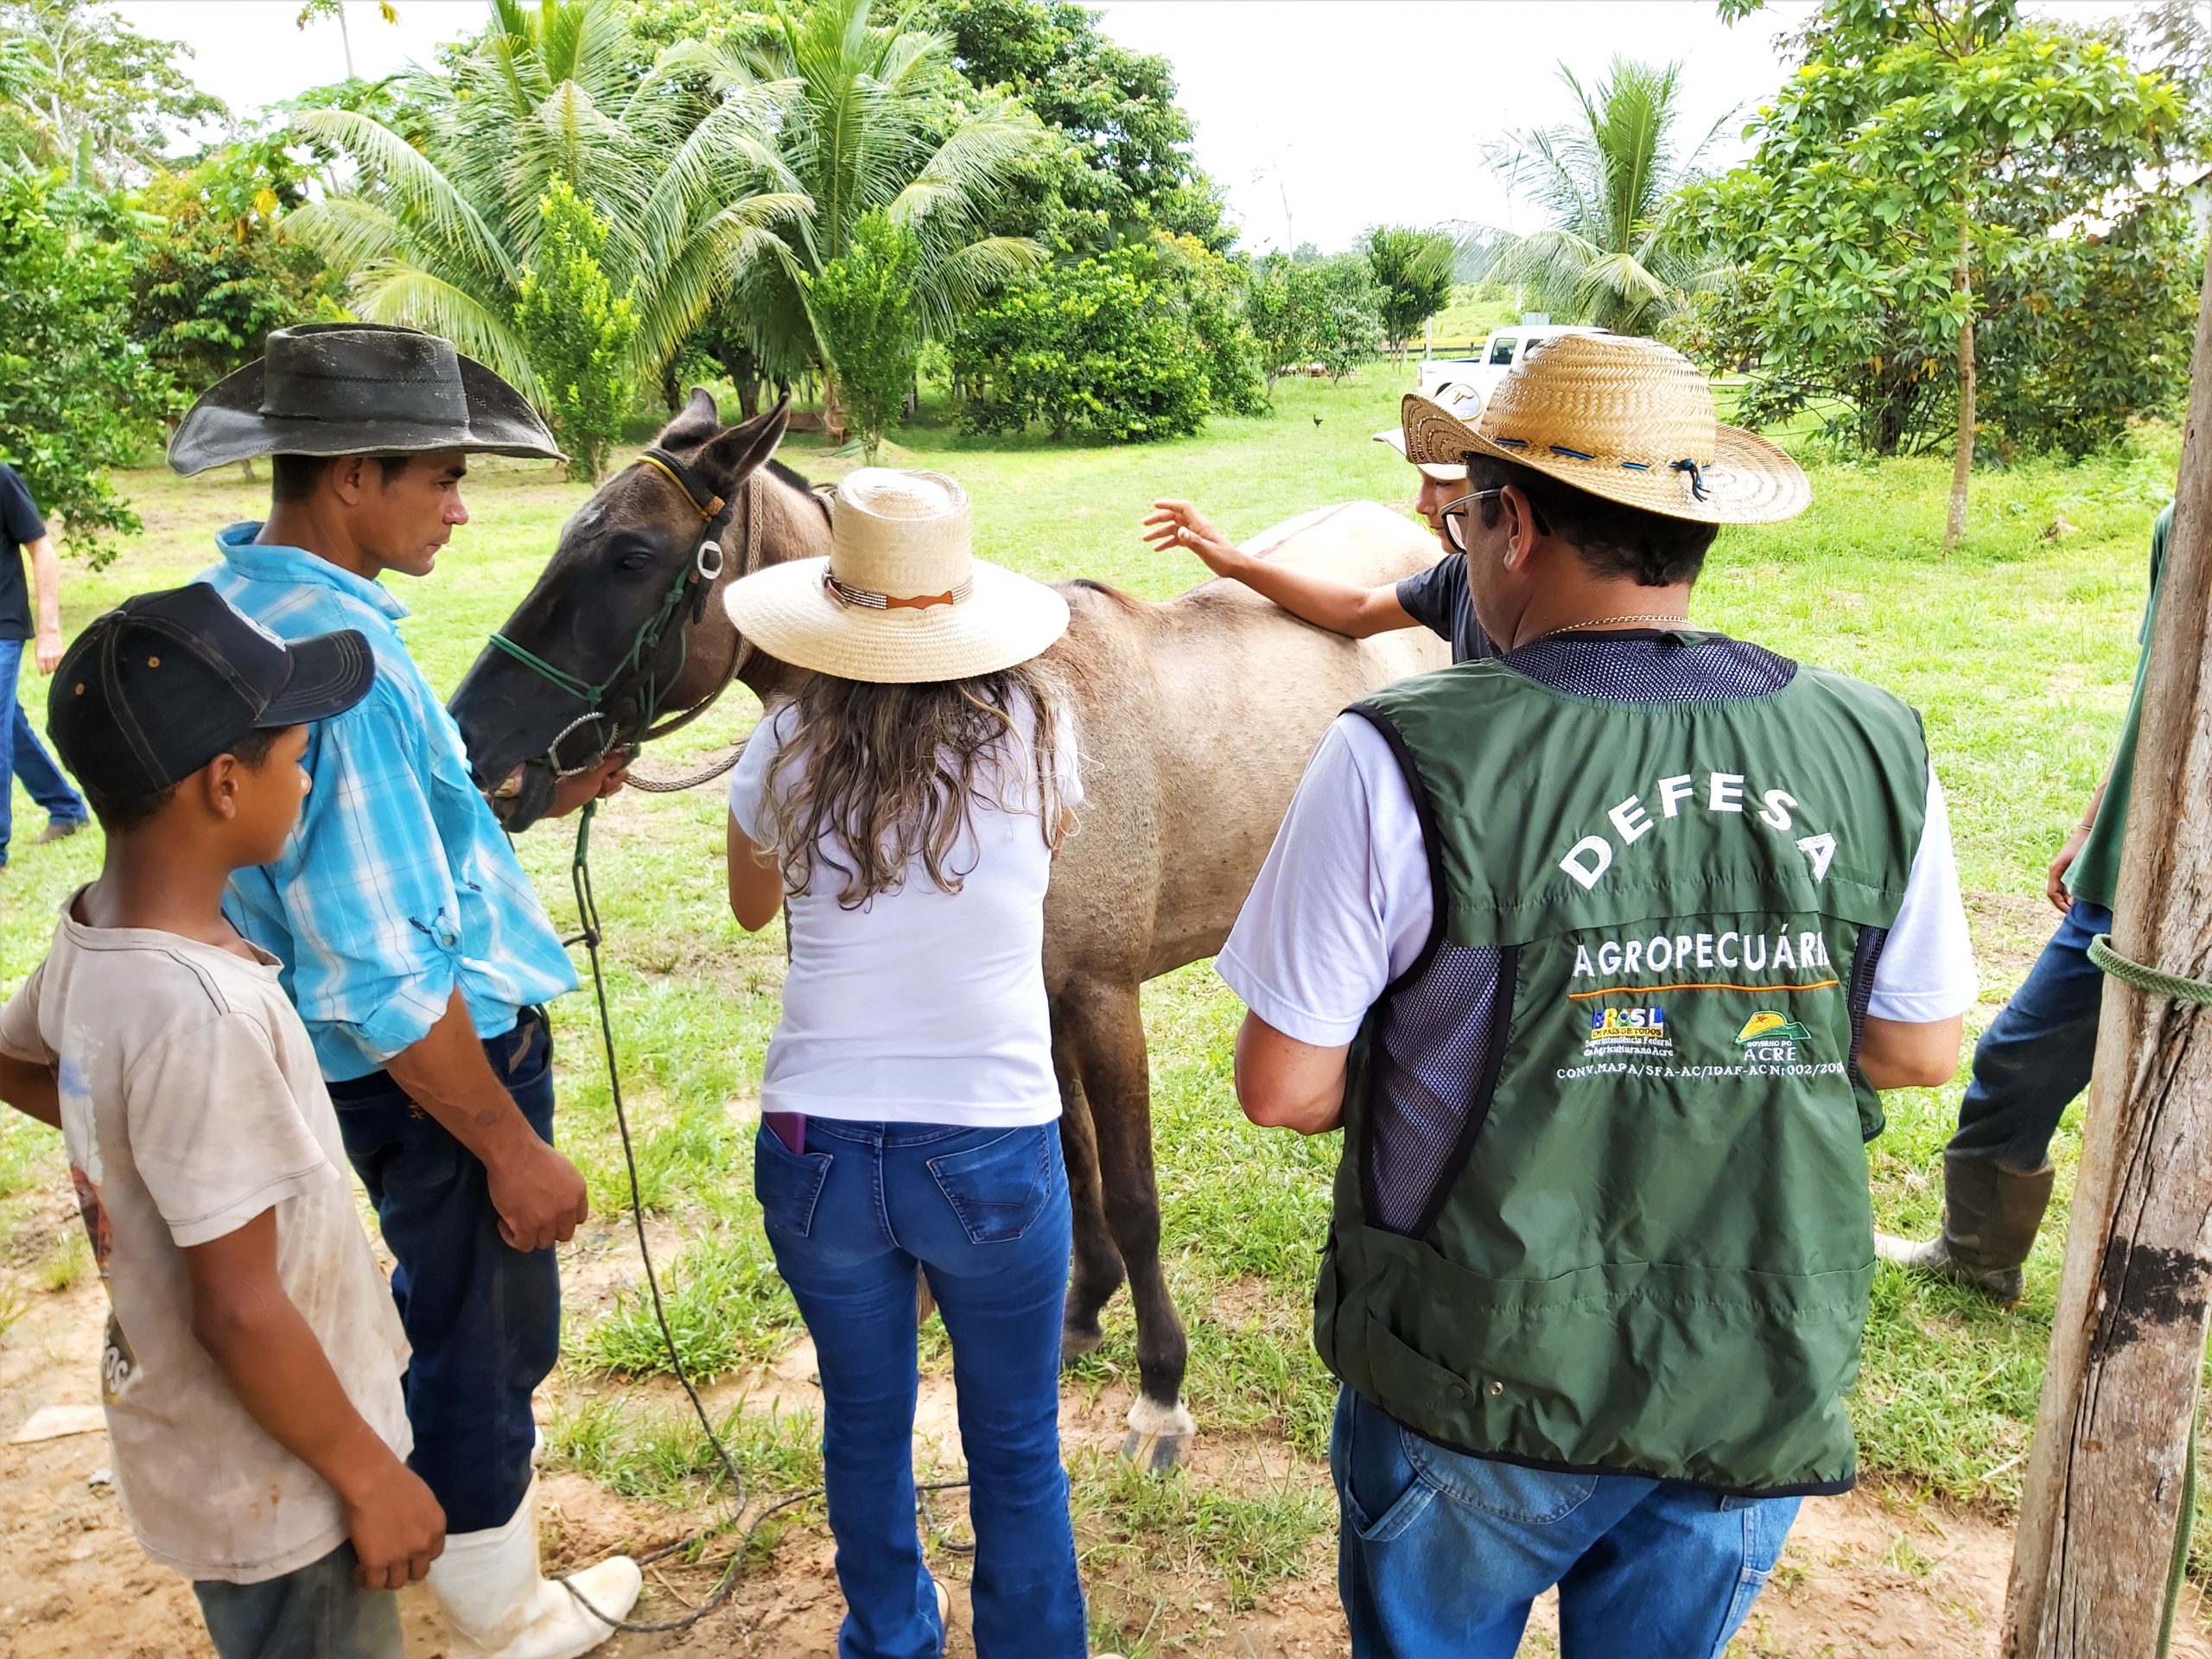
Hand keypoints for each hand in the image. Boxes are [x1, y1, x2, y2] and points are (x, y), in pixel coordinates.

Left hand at [34, 626, 60, 674]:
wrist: (48, 632)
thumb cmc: (40, 641)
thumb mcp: (36, 651)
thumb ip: (39, 660)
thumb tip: (43, 669)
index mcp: (40, 656)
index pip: (42, 670)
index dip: (42, 673)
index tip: (42, 674)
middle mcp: (48, 657)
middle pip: (49, 670)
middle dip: (48, 671)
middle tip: (47, 670)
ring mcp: (55, 655)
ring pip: (56, 668)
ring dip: (53, 668)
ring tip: (52, 666)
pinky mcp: (61, 653)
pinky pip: (61, 663)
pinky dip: (58, 664)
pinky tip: (56, 662)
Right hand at [343, 1457, 444, 1589]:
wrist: (373, 1480)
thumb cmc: (394, 1479)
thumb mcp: (422, 1498)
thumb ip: (422, 1518)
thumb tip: (412, 1526)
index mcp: (437, 1527)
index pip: (433, 1553)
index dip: (419, 1555)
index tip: (407, 1553)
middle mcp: (423, 1546)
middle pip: (418, 1572)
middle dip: (405, 1570)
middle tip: (390, 1563)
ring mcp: (401, 1557)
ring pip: (396, 1583)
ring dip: (385, 1578)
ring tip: (371, 1570)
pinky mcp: (377, 1563)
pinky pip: (373, 1583)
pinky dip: (365, 1580)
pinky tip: (358, 1572)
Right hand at [486, 1133, 588, 1251]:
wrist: (512, 1151)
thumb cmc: (530, 1154)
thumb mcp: (561, 1168)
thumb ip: (564, 1189)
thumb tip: (556, 1203)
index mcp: (578, 1192)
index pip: (578, 1218)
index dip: (562, 1219)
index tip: (548, 1214)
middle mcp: (567, 1208)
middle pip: (563, 1234)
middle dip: (548, 1229)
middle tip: (531, 1219)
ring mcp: (548, 1219)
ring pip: (543, 1242)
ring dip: (529, 1234)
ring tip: (514, 1219)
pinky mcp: (527, 1226)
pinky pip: (524, 1245)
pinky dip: (512, 1238)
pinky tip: (503, 1223)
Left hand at [547, 749, 631, 818]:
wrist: (552, 802)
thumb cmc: (571, 785)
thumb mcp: (595, 773)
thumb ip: (613, 761)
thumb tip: (629, 749)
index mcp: (596, 749)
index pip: (620, 750)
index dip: (622, 762)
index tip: (616, 772)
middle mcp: (597, 756)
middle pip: (620, 766)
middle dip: (614, 779)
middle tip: (602, 784)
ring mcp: (595, 769)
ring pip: (615, 778)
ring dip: (609, 787)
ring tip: (596, 791)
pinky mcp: (593, 780)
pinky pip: (609, 786)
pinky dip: (604, 791)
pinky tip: (596, 795)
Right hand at [1142, 500, 1245, 576]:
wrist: (1236, 566)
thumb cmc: (1225, 559)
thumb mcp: (1208, 551)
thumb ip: (1193, 541)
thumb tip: (1179, 532)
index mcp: (1200, 525)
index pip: (1183, 508)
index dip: (1169, 504)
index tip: (1154, 504)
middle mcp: (1197, 527)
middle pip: (1175, 517)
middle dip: (1159, 519)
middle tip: (1144, 524)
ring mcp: (1196, 534)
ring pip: (1174, 529)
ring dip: (1160, 533)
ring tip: (1145, 539)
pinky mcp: (1195, 543)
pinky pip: (1178, 539)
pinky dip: (1167, 542)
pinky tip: (1157, 549)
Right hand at [2046, 822, 2091, 911]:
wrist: (2090, 833)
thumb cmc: (2085, 848)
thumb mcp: (2081, 868)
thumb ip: (2076, 885)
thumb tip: (2074, 903)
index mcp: (2055, 871)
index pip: (2052, 894)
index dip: (2060, 905)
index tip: (2070, 912)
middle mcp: (2055, 871)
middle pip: (2054, 894)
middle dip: (2063, 905)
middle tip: (2075, 914)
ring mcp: (2060, 870)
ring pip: (2059, 890)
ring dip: (2067, 900)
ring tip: (2078, 908)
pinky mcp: (2066, 869)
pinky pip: (2064, 885)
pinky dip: (2070, 894)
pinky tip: (2080, 898)